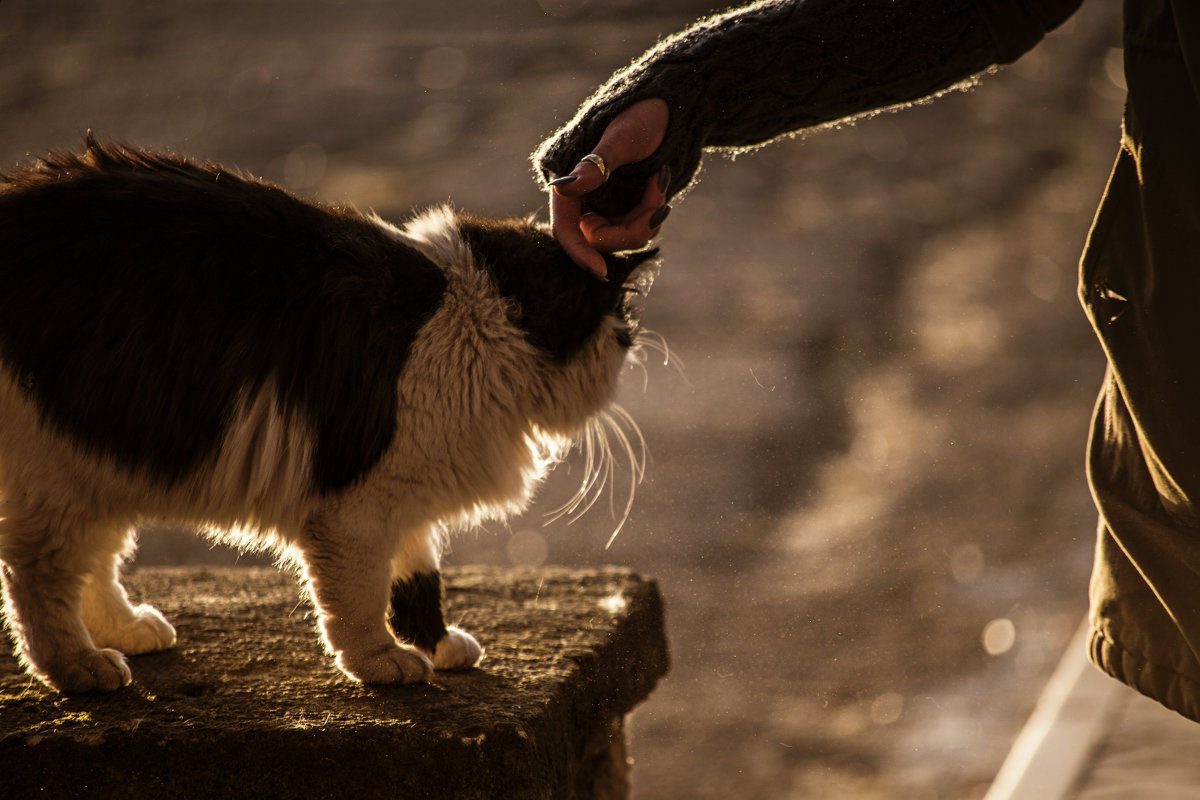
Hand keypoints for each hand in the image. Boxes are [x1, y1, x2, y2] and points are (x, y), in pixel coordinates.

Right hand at [549, 98, 670, 275]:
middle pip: (598, 239)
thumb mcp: (623, 138)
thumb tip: (565, 190)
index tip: (602, 272)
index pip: (566, 228)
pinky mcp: (624, 205)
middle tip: (661, 202)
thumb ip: (596, 166)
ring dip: (646, 219)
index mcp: (571, 179)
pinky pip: (637, 227)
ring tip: (663, 181)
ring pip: (621, 236)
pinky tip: (661, 184)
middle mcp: (583, 196)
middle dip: (632, 228)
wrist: (676, 104)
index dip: (580, 252)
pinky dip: (652, 213)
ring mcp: (604, 203)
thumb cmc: (646, 112)